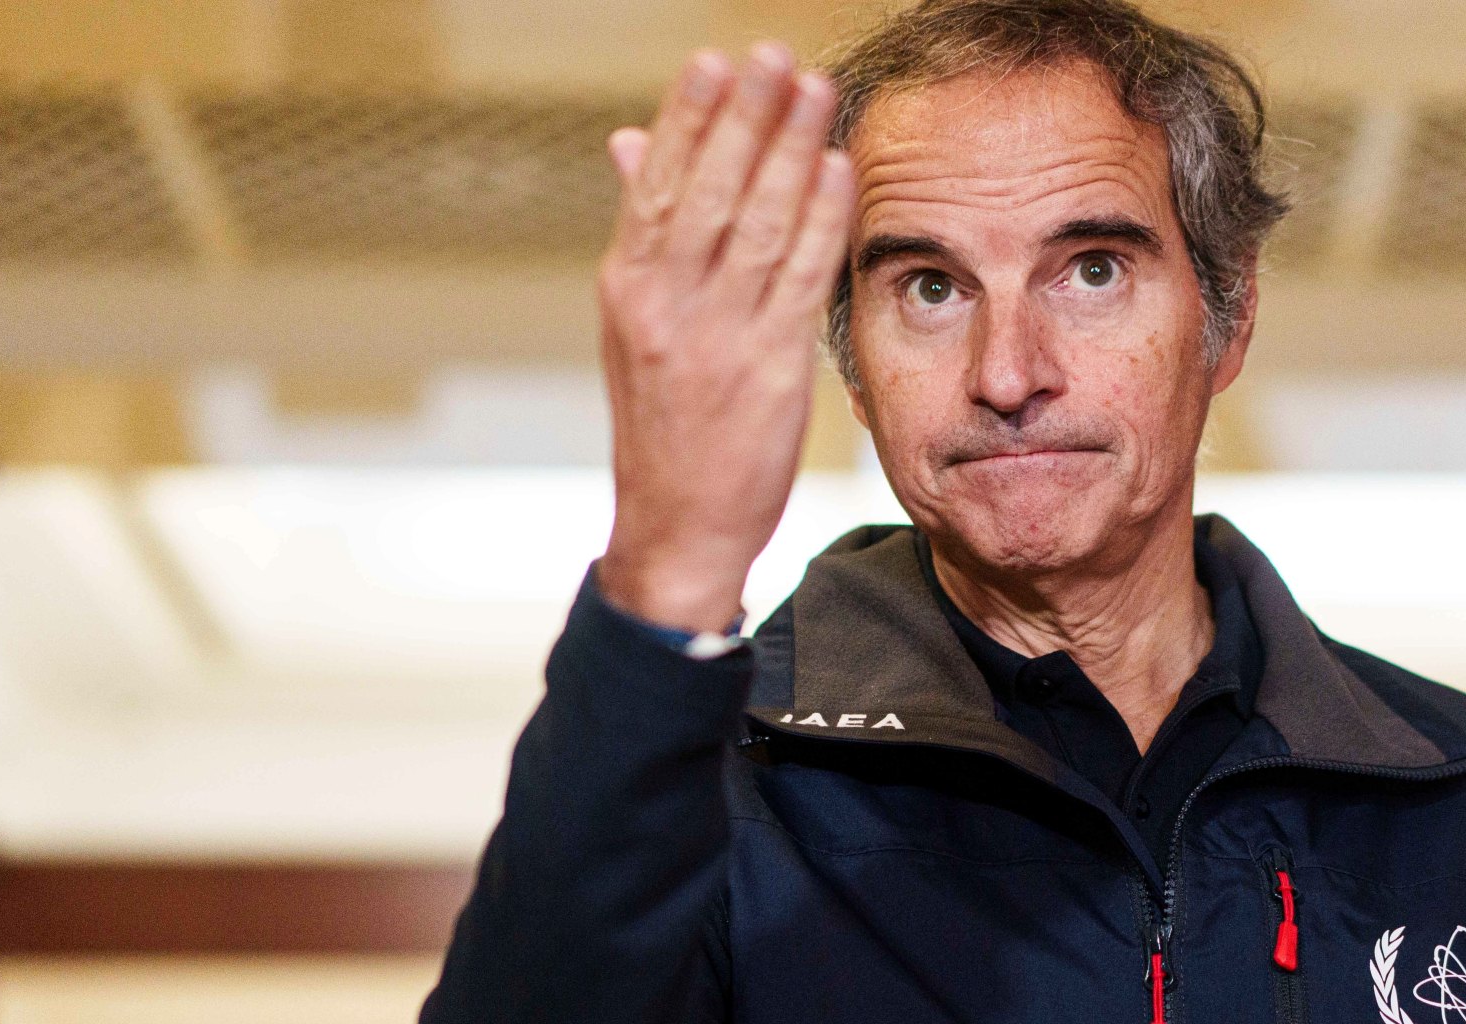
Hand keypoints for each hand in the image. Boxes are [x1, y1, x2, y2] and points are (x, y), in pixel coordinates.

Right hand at [593, 43, 856, 631]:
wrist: (674, 526)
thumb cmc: (664, 424)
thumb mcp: (635, 325)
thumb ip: (644, 232)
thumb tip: (630, 142)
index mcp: (627, 287)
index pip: (659, 183)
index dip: (689, 118)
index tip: (714, 62)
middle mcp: (666, 305)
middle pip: (709, 191)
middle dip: (744, 117)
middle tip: (773, 56)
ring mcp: (716, 337)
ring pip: (757, 224)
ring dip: (790, 152)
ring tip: (815, 92)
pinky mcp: (767, 370)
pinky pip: (797, 280)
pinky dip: (820, 221)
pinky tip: (838, 173)